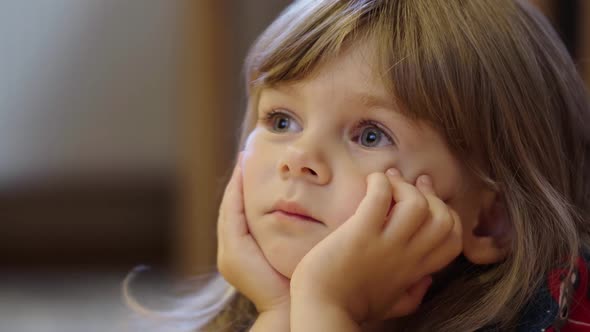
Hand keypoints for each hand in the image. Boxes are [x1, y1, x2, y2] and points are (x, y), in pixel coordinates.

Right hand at [217, 153, 290, 314]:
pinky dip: (237, 194)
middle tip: (244, 156)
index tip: (251, 166)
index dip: (243, 190)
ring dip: (235, 184)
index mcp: (242, 253)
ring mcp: (229, 252)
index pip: (241, 214)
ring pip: (230, 208)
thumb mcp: (291, 251)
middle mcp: (230, 251)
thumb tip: (302, 208)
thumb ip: (287, 232)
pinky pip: (233, 214)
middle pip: (231, 208)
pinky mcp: (233, 250)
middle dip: (237, 183)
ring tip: (242, 161)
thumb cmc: (297, 282)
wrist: (290, 307)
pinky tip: (243, 174)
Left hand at [290, 169, 461, 323]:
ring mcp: (384, 244)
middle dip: (430, 196)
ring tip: (386, 184)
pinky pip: (380, 197)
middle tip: (405, 188)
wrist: (320, 309)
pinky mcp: (360, 233)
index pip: (453, 239)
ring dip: (403, 187)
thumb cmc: (350, 306)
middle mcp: (406, 256)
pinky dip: (379, 182)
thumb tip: (428, 281)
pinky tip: (370, 182)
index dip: (447, 214)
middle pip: (444, 218)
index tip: (427, 201)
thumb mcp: (392, 306)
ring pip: (417, 205)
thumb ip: (414, 295)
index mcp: (415, 270)